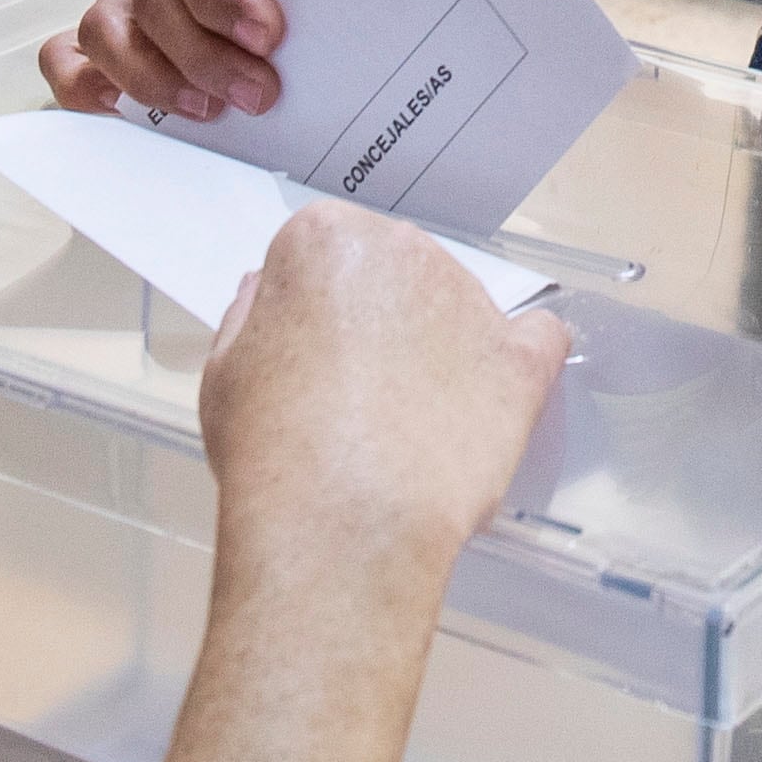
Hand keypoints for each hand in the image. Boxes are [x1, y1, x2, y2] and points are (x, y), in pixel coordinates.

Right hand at [42, 0, 317, 119]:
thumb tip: (347, 25)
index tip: (269, 37)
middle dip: (204, 58)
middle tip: (259, 94)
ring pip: (107, 27)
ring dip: (156, 80)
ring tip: (210, 111)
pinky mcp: (128, 17)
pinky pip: (76, 48)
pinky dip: (89, 84)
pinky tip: (127, 109)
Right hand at [202, 201, 570, 579]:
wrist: (342, 523)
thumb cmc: (268, 448)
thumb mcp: (225, 370)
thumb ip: (254, 315)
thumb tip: (276, 291)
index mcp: (326, 238)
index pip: (324, 254)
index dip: (313, 312)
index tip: (308, 359)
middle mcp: (406, 248)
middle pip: (394, 273)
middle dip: (379, 320)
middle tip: (355, 396)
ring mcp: (472, 300)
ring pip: (456, 307)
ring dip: (438, 346)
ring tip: (407, 426)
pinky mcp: (521, 359)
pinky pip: (536, 338)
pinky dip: (515, 360)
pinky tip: (490, 395)